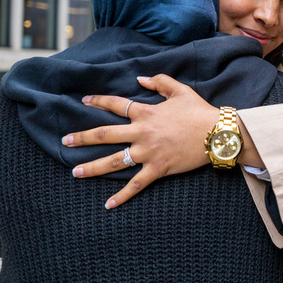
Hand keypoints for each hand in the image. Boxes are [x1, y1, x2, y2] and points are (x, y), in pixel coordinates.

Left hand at [63, 74, 218, 208]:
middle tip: (65, 141)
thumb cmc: (199, 111)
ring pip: (113, 161)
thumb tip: (140, 78)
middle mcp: (142, 132)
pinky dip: (122, 195)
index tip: (84, 101)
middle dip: (82, 137)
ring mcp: (148, 153)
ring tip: (75, 172)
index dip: (98, 101)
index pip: (116, 105)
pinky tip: (108, 204)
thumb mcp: (180, 90)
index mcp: (146, 112)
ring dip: (91, 167)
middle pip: (105, 134)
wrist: (217, 133)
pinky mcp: (158, 169)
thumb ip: (159, 82)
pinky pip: (136, 184)